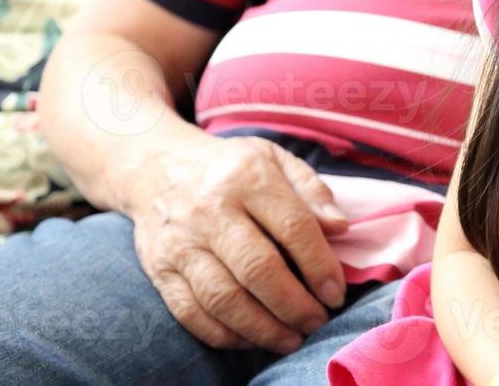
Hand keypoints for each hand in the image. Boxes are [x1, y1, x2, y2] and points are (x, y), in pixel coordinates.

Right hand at [124, 132, 350, 352]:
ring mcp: (181, 244)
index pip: (292, 226)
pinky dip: (224, 334)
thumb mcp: (276, 159)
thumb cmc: (232, 167)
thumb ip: (311, 190)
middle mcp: (211, 212)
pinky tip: (251, 338)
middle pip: (257, 269)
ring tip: (291, 339)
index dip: (319, 265)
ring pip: (222, 298)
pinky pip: (190, 313)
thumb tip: (340, 227)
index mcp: (248, 179)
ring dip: (262, 328)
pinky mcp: (159, 270)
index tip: (336, 293)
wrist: (158, 167)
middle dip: (293, 305)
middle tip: (317, 323)